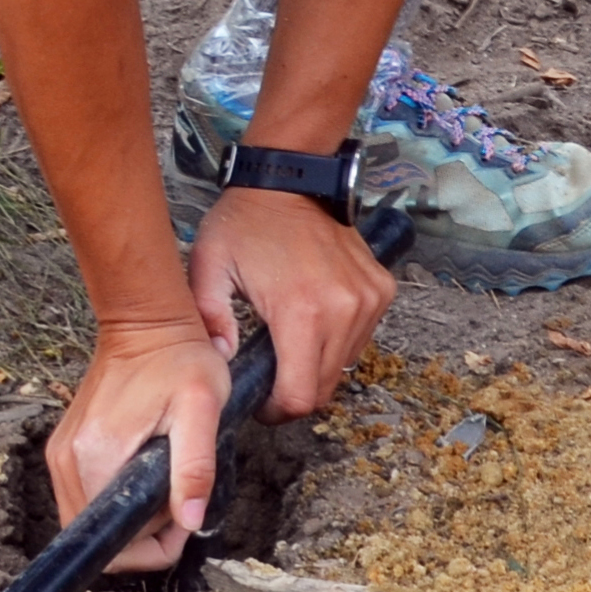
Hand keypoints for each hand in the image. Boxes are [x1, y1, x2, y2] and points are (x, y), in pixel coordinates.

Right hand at [45, 315, 232, 577]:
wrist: (145, 323)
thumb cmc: (179, 360)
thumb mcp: (202, 411)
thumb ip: (195, 469)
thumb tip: (191, 521)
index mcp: (96, 457)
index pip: (114, 545)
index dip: (155, 546)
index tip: (182, 511)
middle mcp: (67, 461)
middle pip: (99, 538)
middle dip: (144, 534)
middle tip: (177, 494)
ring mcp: (61, 455)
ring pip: (91, 521)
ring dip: (130, 516)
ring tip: (162, 479)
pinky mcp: (64, 448)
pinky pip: (84, 497)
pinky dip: (115, 496)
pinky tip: (142, 469)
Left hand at [187, 189, 398, 418]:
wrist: (291, 180)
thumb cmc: (245, 222)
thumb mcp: (208, 267)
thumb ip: (209, 320)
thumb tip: (221, 363)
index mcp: (301, 311)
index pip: (301, 396)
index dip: (279, 411)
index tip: (262, 403)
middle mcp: (344, 310)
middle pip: (325, 388)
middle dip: (295, 393)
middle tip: (271, 377)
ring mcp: (369, 300)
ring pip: (345, 366)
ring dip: (317, 366)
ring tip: (289, 341)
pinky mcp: (381, 290)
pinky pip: (361, 339)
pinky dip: (337, 341)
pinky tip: (312, 319)